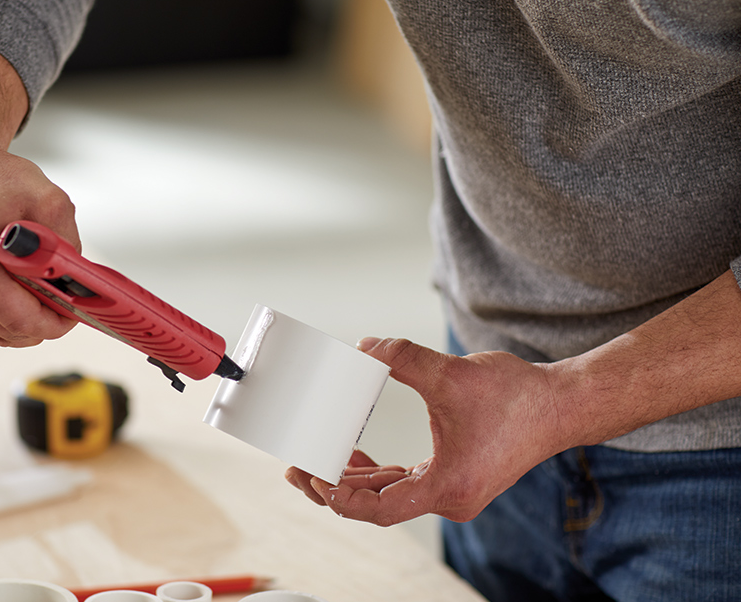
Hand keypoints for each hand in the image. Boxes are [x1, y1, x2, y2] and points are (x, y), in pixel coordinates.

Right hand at [0, 147, 80, 345]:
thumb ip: (67, 242)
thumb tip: (79, 281)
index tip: (69, 317)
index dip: (52, 324)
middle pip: (7, 332)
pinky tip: (1, 291)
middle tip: (55, 301)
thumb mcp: (48, 200)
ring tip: (26, 289)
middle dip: (39, 322)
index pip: (19, 320)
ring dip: (15, 321)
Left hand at [285, 337, 568, 525]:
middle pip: (376, 504)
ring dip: (351, 480)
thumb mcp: (452, 374)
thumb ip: (402, 358)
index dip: (343, 498)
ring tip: (314, 461)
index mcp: (448, 486)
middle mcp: (448, 497)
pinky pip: (402, 481)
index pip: (381, 509)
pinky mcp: (452, 476)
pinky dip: (376, 472)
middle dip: (333, 487)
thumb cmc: (518, 398)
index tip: (316, 479)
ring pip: (387, 494)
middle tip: (296, 468)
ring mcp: (450, 489)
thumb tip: (364, 347)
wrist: (561, 405)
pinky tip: (353, 452)